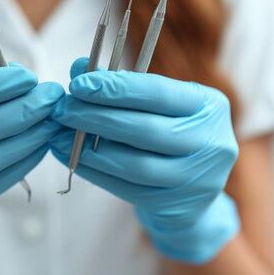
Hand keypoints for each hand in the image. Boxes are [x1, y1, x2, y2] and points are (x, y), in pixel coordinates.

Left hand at [51, 58, 239, 263]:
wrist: (197, 190)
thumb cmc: (174, 133)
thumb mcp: (159, 106)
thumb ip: (122, 86)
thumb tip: (79, 68)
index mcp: (210, 106)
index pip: (160, 93)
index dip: (117, 89)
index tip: (79, 85)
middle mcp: (212, 143)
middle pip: (147, 130)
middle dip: (98, 118)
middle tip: (64, 110)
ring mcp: (198, 179)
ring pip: (137, 165)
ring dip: (92, 150)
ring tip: (61, 136)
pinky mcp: (179, 207)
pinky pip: (130, 190)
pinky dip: (97, 173)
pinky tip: (75, 159)